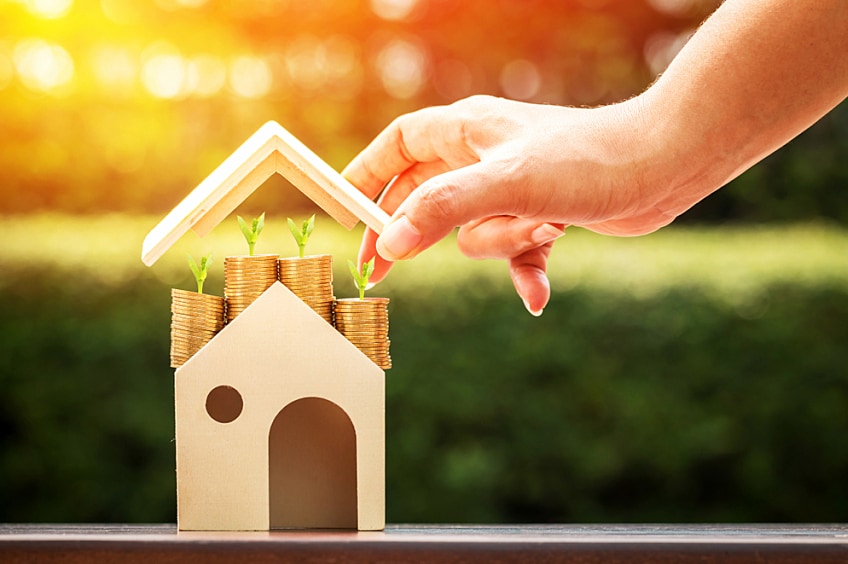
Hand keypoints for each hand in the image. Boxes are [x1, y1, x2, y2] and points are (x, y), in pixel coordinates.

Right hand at [343, 95, 671, 313]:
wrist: (663, 166)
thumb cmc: (586, 159)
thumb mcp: (504, 182)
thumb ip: (442, 209)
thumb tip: (391, 243)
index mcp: (467, 131)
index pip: (398, 147)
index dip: (366, 176)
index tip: (344, 213)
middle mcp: (483, 157)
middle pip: (423, 197)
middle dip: (411, 233)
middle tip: (381, 270)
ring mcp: (511, 189)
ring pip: (474, 235)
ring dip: (504, 243)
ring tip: (545, 225)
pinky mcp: (540, 216)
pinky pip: (515, 255)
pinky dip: (526, 272)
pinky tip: (538, 296)